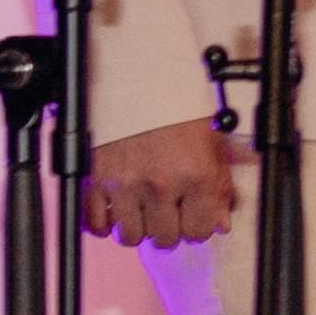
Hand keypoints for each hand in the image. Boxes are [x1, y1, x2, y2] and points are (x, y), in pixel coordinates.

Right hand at [83, 119, 237, 244]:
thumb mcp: (211, 140)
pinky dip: (103, 222)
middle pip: (164, 238)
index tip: (192, 216)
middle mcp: (161, 184)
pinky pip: (95, 224)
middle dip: (168, 227)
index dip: (197, 226)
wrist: (137, 76)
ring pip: (130, 236)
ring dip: (137, 227)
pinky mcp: (94, 180)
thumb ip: (219, 186)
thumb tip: (221, 223)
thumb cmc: (175, 104)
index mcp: (196, 175)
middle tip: (166, 209)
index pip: (199, 232)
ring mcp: (125, 185)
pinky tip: (114, 210)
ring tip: (140, 209)